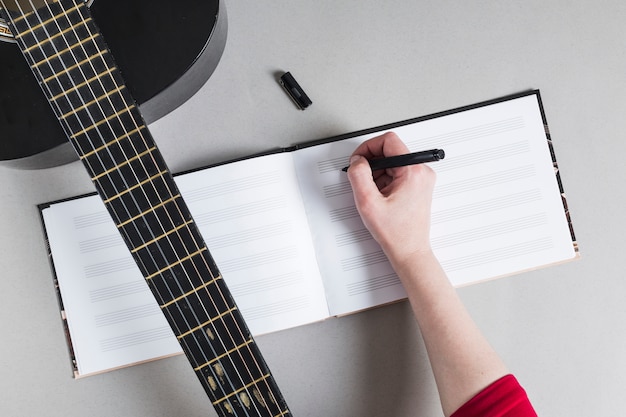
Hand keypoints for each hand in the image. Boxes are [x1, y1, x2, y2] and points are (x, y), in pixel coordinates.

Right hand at [346, 132, 435, 263]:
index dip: (369, 147)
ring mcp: (421, 179)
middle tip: (363, 180)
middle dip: (372, 164)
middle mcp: (422, 171)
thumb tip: (357, 161)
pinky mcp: (418, 186)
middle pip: (390, 151)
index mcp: (414, 171)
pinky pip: (397, 173)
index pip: (389, 140)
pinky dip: (384, 181)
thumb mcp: (368, 202)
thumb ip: (359, 175)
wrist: (409, 251)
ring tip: (373, 194)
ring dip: (377, 174)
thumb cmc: (396, 233)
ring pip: (392, 163)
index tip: (359, 160)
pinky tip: (380, 197)